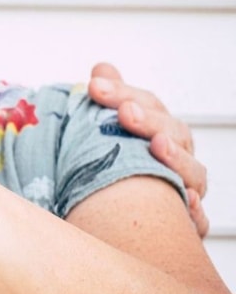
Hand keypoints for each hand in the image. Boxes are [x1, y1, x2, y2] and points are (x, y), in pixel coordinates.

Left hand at [88, 63, 208, 236]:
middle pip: (173, 132)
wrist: (114, 221)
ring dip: (177, 158)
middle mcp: (176, 158)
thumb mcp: (104, 133)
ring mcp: (185, 189)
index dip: (124, 93)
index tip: (94, 86)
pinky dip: (194, 212)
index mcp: (157, 132)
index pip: (147, 105)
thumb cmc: (113, 169)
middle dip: (149, 120)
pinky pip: (197, 220)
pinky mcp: (187, 225)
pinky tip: (186, 202)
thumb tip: (102, 69)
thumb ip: (108, 100)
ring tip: (158, 146)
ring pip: (192, 172)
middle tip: (124, 113)